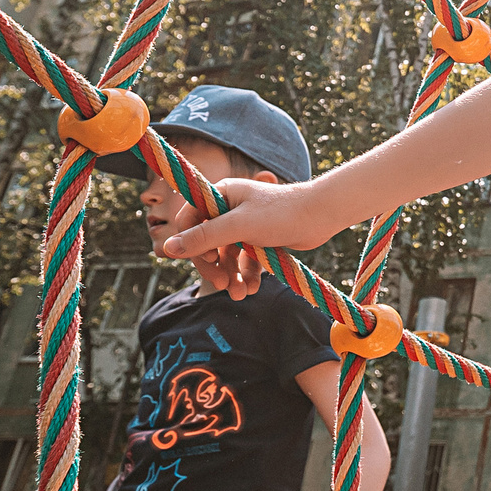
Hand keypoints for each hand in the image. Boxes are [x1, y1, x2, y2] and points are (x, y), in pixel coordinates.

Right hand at [163, 178, 336, 299]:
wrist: (322, 216)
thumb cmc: (281, 213)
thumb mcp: (238, 226)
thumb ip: (204, 237)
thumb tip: (168, 248)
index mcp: (220, 195)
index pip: (190, 221)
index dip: (193, 244)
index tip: (208, 260)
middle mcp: (229, 208)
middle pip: (207, 243)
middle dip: (214, 267)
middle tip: (224, 285)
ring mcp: (244, 225)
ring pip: (227, 256)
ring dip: (231, 276)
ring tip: (242, 294)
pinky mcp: (259, 240)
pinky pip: (244, 261)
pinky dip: (247, 275)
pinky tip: (253, 288)